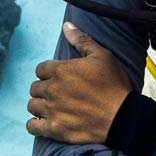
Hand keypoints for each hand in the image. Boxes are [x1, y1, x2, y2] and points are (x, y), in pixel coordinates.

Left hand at [26, 24, 132, 145]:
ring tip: (51, 107)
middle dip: (44, 89)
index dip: (48, 73)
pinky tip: (45, 122)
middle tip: (57, 93)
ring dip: (39, 106)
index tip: (58, 78)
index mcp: (61, 71)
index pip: (40, 69)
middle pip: (34, 88)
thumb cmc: (114, 85)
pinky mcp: (55, 129)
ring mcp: (52, 110)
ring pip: (32, 106)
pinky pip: (32, 126)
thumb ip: (81, 40)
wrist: (123, 117)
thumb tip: (66, 25)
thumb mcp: (102, 56)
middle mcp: (52, 90)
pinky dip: (35, 125)